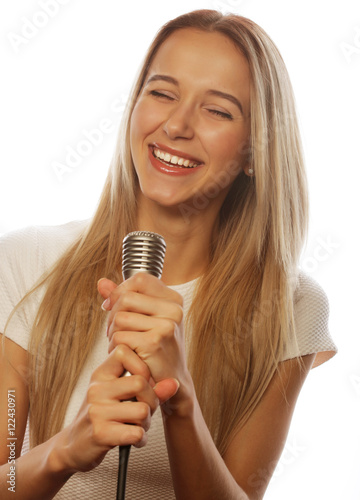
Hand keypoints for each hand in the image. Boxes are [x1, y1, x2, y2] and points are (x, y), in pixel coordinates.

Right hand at [58, 336, 178, 472]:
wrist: (75, 445)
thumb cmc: (104, 415)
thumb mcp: (122, 395)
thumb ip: (149, 387)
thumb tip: (174, 383)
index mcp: (101, 373)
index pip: (125, 351)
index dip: (142, 367)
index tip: (143, 383)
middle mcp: (97, 388)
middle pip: (141, 382)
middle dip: (151, 400)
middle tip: (145, 411)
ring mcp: (97, 410)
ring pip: (142, 410)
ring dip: (146, 422)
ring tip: (137, 426)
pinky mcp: (100, 433)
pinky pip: (136, 432)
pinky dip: (140, 439)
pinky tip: (133, 439)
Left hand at [98, 274, 193, 408]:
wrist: (171, 385)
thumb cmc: (156, 349)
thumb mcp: (143, 319)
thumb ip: (122, 298)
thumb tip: (101, 282)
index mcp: (174, 299)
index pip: (139, 279)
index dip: (121, 291)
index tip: (114, 307)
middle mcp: (174, 309)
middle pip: (126, 298)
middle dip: (113, 316)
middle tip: (117, 333)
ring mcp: (166, 325)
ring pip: (120, 318)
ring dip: (114, 334)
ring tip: (124, 346)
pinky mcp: (154, 342)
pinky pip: (120, 337)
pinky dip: (116, 348)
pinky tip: (127, 356)